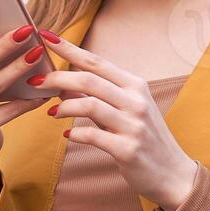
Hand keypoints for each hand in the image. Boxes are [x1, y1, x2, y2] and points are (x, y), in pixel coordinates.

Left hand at [38, 32, 197, 210]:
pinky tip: (67, 135)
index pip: (96, 61)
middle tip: (36, 82)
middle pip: (89, 80)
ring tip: (51, 112)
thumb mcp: (127, 110)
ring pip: (89, 105)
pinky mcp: (128, 149)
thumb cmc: (145, 138)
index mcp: (135, 85)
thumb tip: (63, 86)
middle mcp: (136, 101)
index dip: (68, 49)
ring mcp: (133, 125)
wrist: (173, 174)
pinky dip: (75, 134)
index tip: (45, 36)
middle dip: (57, 78)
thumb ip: (99, 97)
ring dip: (64, 107)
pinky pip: (93, 136)